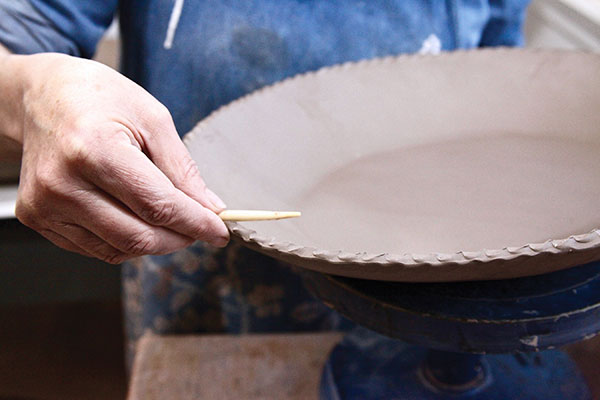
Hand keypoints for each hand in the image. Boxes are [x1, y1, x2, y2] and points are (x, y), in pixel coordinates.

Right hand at [6, 53, 228, 262]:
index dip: (196, 223)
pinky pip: (95, 248)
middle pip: (138, 236)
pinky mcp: (37, 217)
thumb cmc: (99, 99)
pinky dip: (126, 241)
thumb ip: (182, 170)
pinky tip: (134, 217)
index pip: (157, 205)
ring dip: (154, 242)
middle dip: (179, 238)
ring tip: (165, 216)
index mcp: (94, 149)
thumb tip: (209, 208)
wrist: (43, 97)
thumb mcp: (153, 119)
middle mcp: (62, 183)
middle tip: (199, 226)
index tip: (219, 232)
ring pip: (118, 250)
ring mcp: (45, 204)